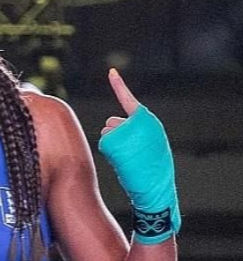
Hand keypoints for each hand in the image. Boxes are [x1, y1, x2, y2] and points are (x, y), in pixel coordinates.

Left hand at [98, 68, 179, 243]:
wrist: (155, 189)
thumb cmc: (153, 171)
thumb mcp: (149, 145)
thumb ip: (135, 132)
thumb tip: (111, 126)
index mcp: (149, 121)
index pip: (129, 100)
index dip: (119, 86)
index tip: (111, 72)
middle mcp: (138, 122)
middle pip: (111, 123)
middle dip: (115, 136)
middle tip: (129, 153)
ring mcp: (127, 130)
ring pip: (106, 133)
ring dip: (111, 146)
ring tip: (128, 159)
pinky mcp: (117, 140)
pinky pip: (104, 144)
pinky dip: (109, 153)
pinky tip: (123, 162)